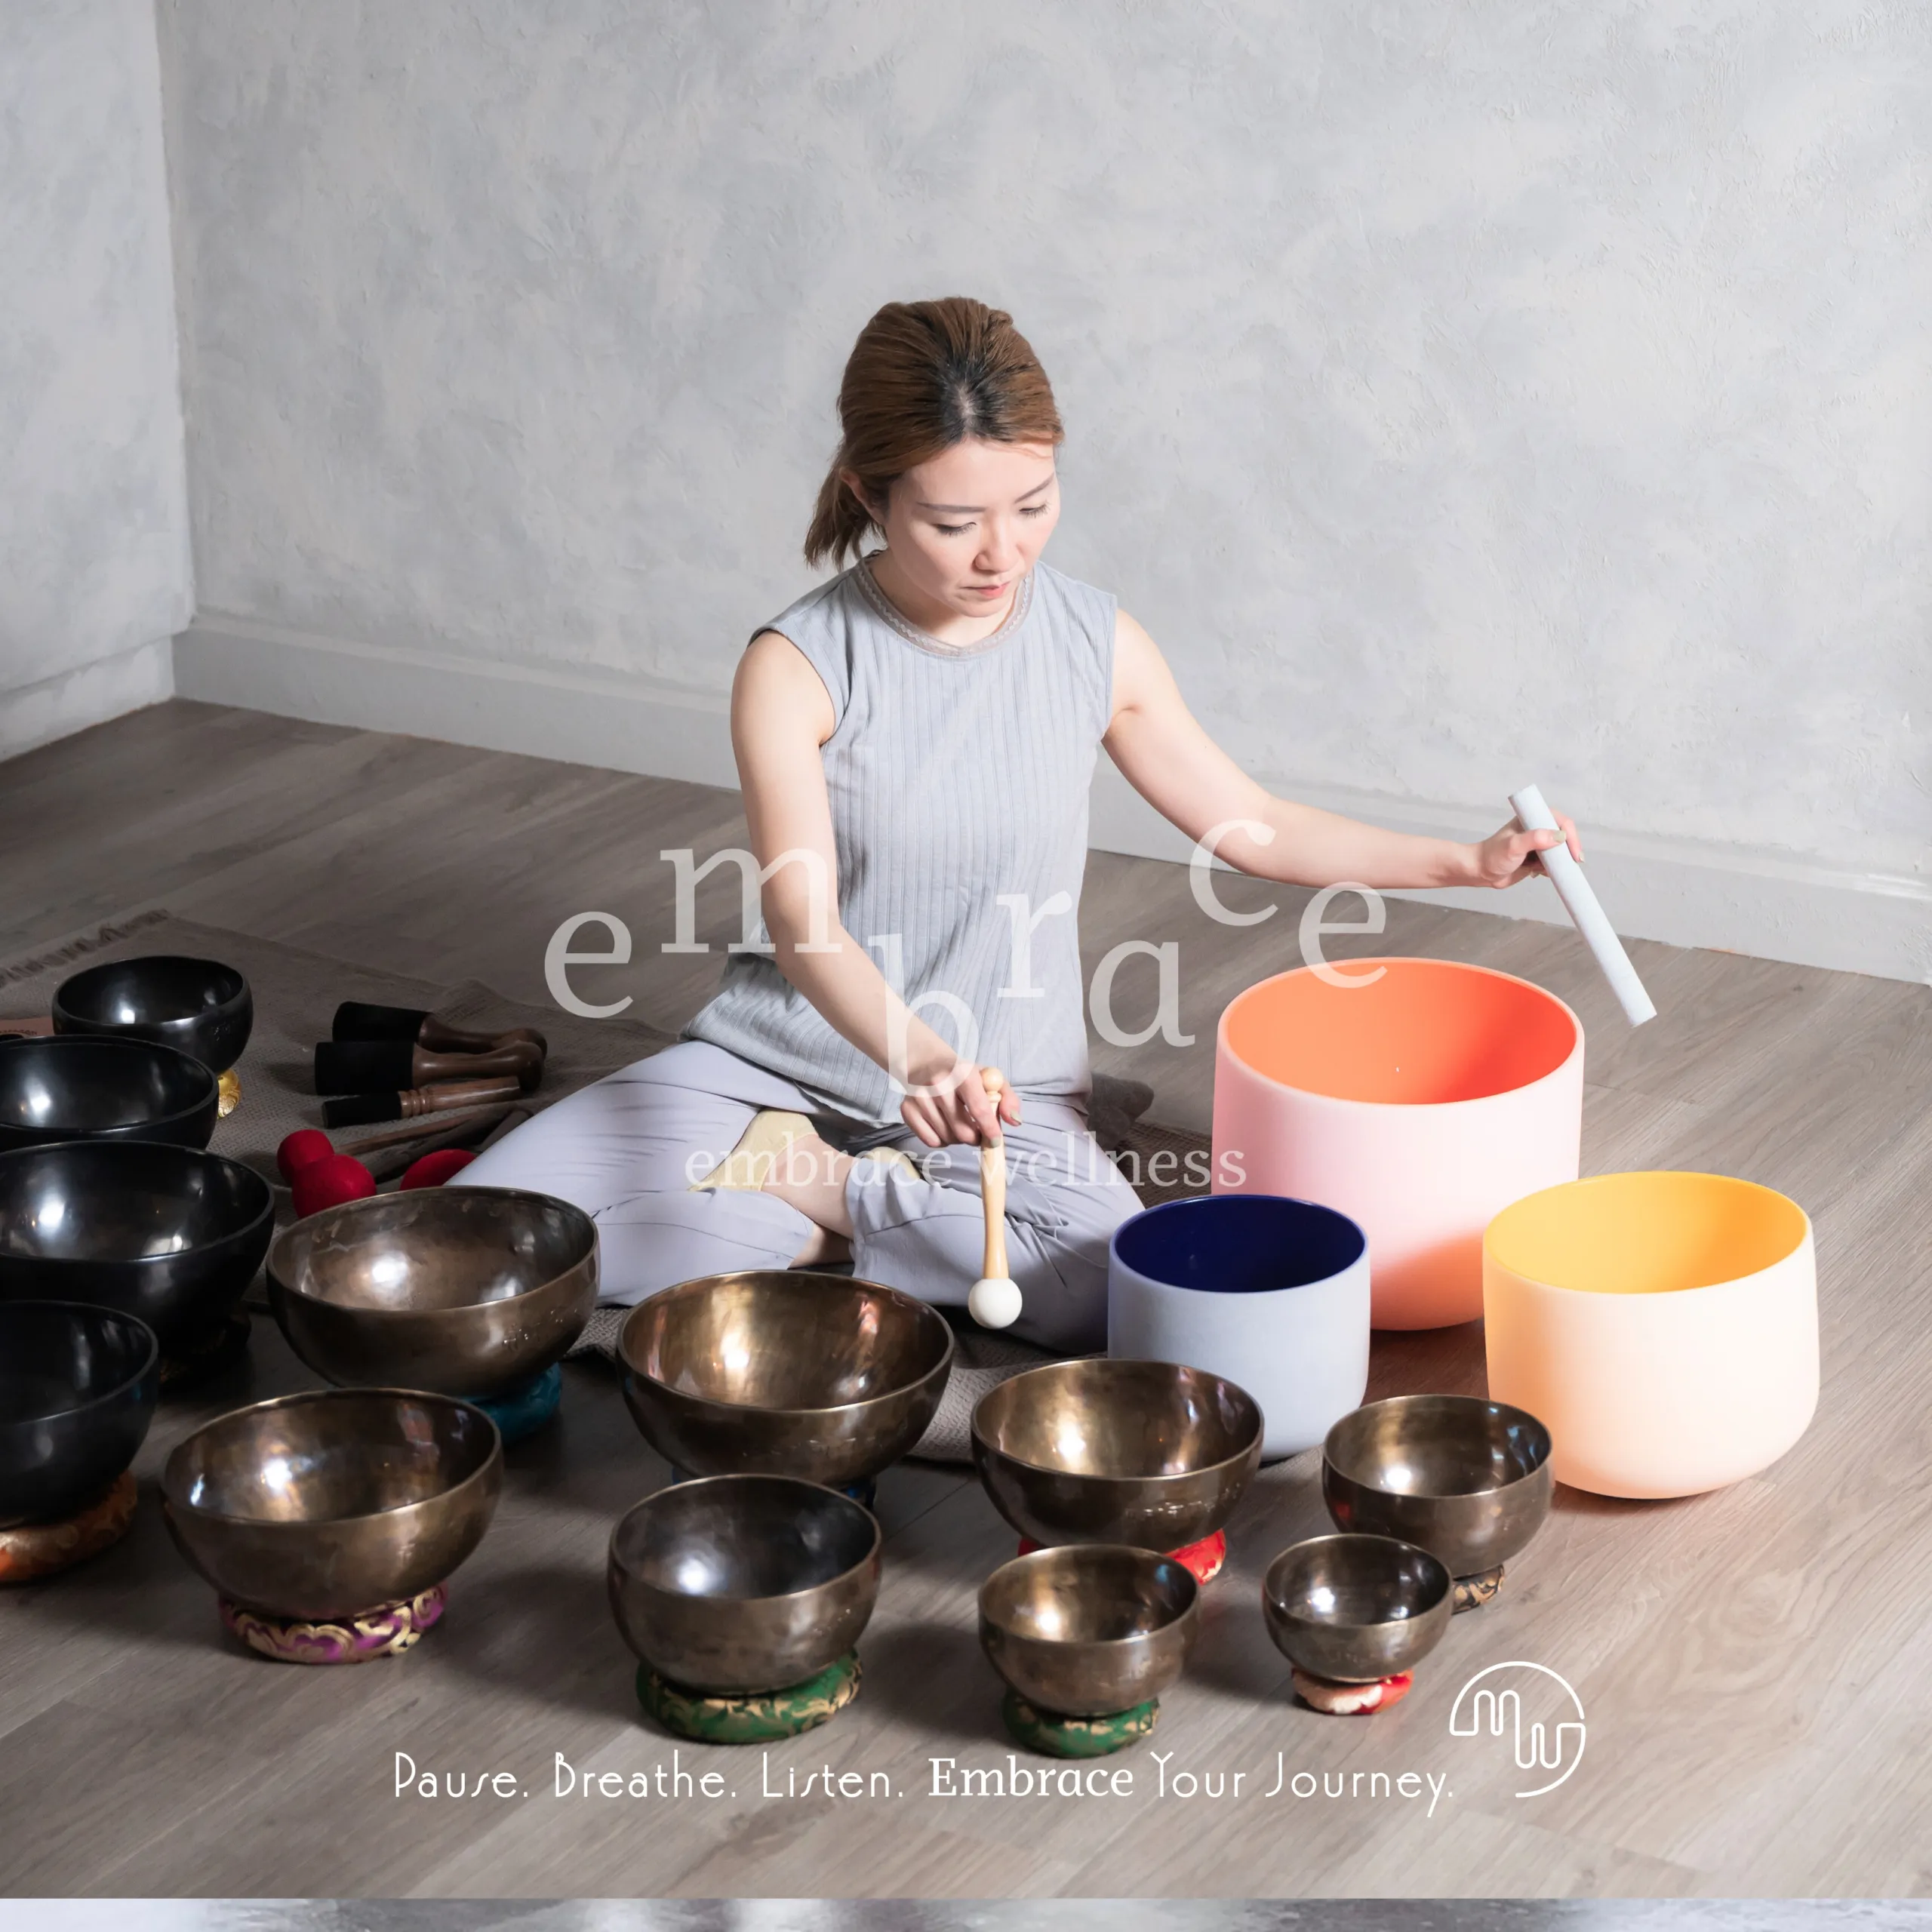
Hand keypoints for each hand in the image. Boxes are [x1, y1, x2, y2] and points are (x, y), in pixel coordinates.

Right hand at [899, 1054, 1022, 1148]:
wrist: (926, 1062)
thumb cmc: (963, 1075)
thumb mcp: (990, 1078)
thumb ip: (1008, 1099)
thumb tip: (1015, 1122)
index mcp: (963, 1074)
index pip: (979, 1109)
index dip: (990, 1130)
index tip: (995, 1141)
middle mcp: (938, 1085)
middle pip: (963, 1131)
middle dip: (975, 1138)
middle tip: (978, 1133)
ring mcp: (920, 1098)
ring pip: (948, 1138)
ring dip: (959, 1139)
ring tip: (959, 1124)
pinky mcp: (907, 1109)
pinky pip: (931, 1141)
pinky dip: (942, 1140)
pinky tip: (945, 1126)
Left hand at [1468, 812, 1582, 888]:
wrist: (1480, 872)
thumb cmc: (1493, 855)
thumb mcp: (1513, 845)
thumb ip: (1534, 839)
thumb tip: (1559, 836)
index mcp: (1532, 819)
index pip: (1561, 822)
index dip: (1571, 837)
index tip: (1574, 855)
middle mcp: (1538, 829)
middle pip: (1564, 837)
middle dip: (1569, 851)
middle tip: (1570, 865)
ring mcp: (1538, 845)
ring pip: (1560, 851)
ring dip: (1561, 862)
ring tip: (1550, 870)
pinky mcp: (1537, 859)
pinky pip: (1554, 863)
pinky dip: (1553, 869)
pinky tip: (1541, 873)